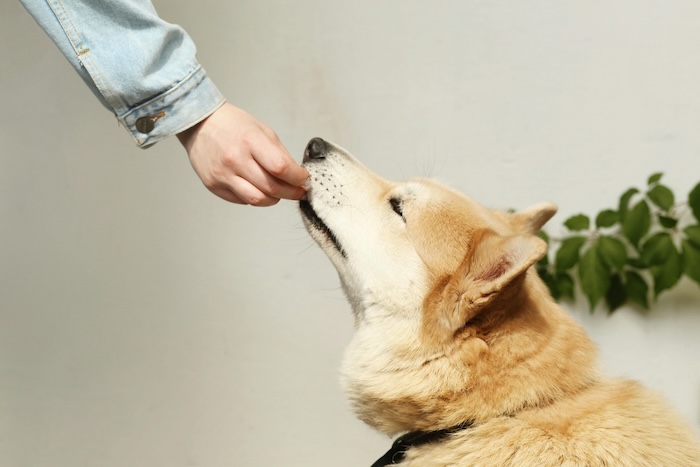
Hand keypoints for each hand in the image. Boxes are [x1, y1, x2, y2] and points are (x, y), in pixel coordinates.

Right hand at [177, 103, 308, 205]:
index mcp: (250, 141)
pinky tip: (257, 187)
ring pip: (257, 200)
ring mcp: (223, 175)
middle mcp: (235, 159)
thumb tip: (296, 175)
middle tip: (298, 191)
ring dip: (274, 199)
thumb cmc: (233, 126)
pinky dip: (255, 197)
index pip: (281, 167)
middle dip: (291, 192)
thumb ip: (280, 154)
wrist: (200, 125)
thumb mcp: (262, 131)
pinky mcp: (214, 186)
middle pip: (272, 188)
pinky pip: (242, 200)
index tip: (304, 179)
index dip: (298, 178)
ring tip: (279, 192)